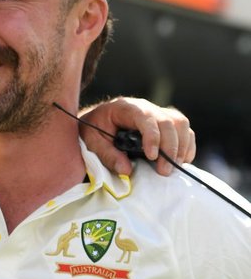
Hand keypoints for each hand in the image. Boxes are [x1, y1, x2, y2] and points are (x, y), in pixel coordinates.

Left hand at [80, 97, 195, 175]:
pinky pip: (184, 130)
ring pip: (180, 123)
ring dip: (181, 146)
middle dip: (170, 148)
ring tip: (174, 167)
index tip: (152, 157)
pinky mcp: (165, 123)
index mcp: (126, 107)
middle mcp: (145, 107)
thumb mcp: (91, 141)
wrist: (95, 121)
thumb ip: (106, 154)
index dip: (153, 137)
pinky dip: (187, 145)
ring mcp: (157, 113)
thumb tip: (126, 170)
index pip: (146, 118)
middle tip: (164, 171)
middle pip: (168, 122)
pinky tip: (181, 160)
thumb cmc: (93, 129)